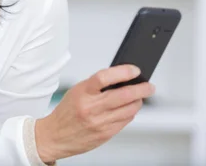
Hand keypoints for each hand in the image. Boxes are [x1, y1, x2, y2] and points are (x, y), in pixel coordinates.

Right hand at [35, 64, 154, 162]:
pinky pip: (125, 121)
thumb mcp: (76, 92)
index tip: (134, 70)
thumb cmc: (66, 112)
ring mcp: (99, 122)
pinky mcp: (105, 134)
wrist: (55, 136)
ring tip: (139, 97)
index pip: (104, 77)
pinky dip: (130, 113)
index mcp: (82, 92)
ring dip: (138, 101)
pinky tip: (128, 109)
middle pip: (124, 95)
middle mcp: (91, 107)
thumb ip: (96, 85)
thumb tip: (120, 78)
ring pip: (129, 109)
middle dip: (142, 89)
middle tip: (149, 86)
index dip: (123, 72)